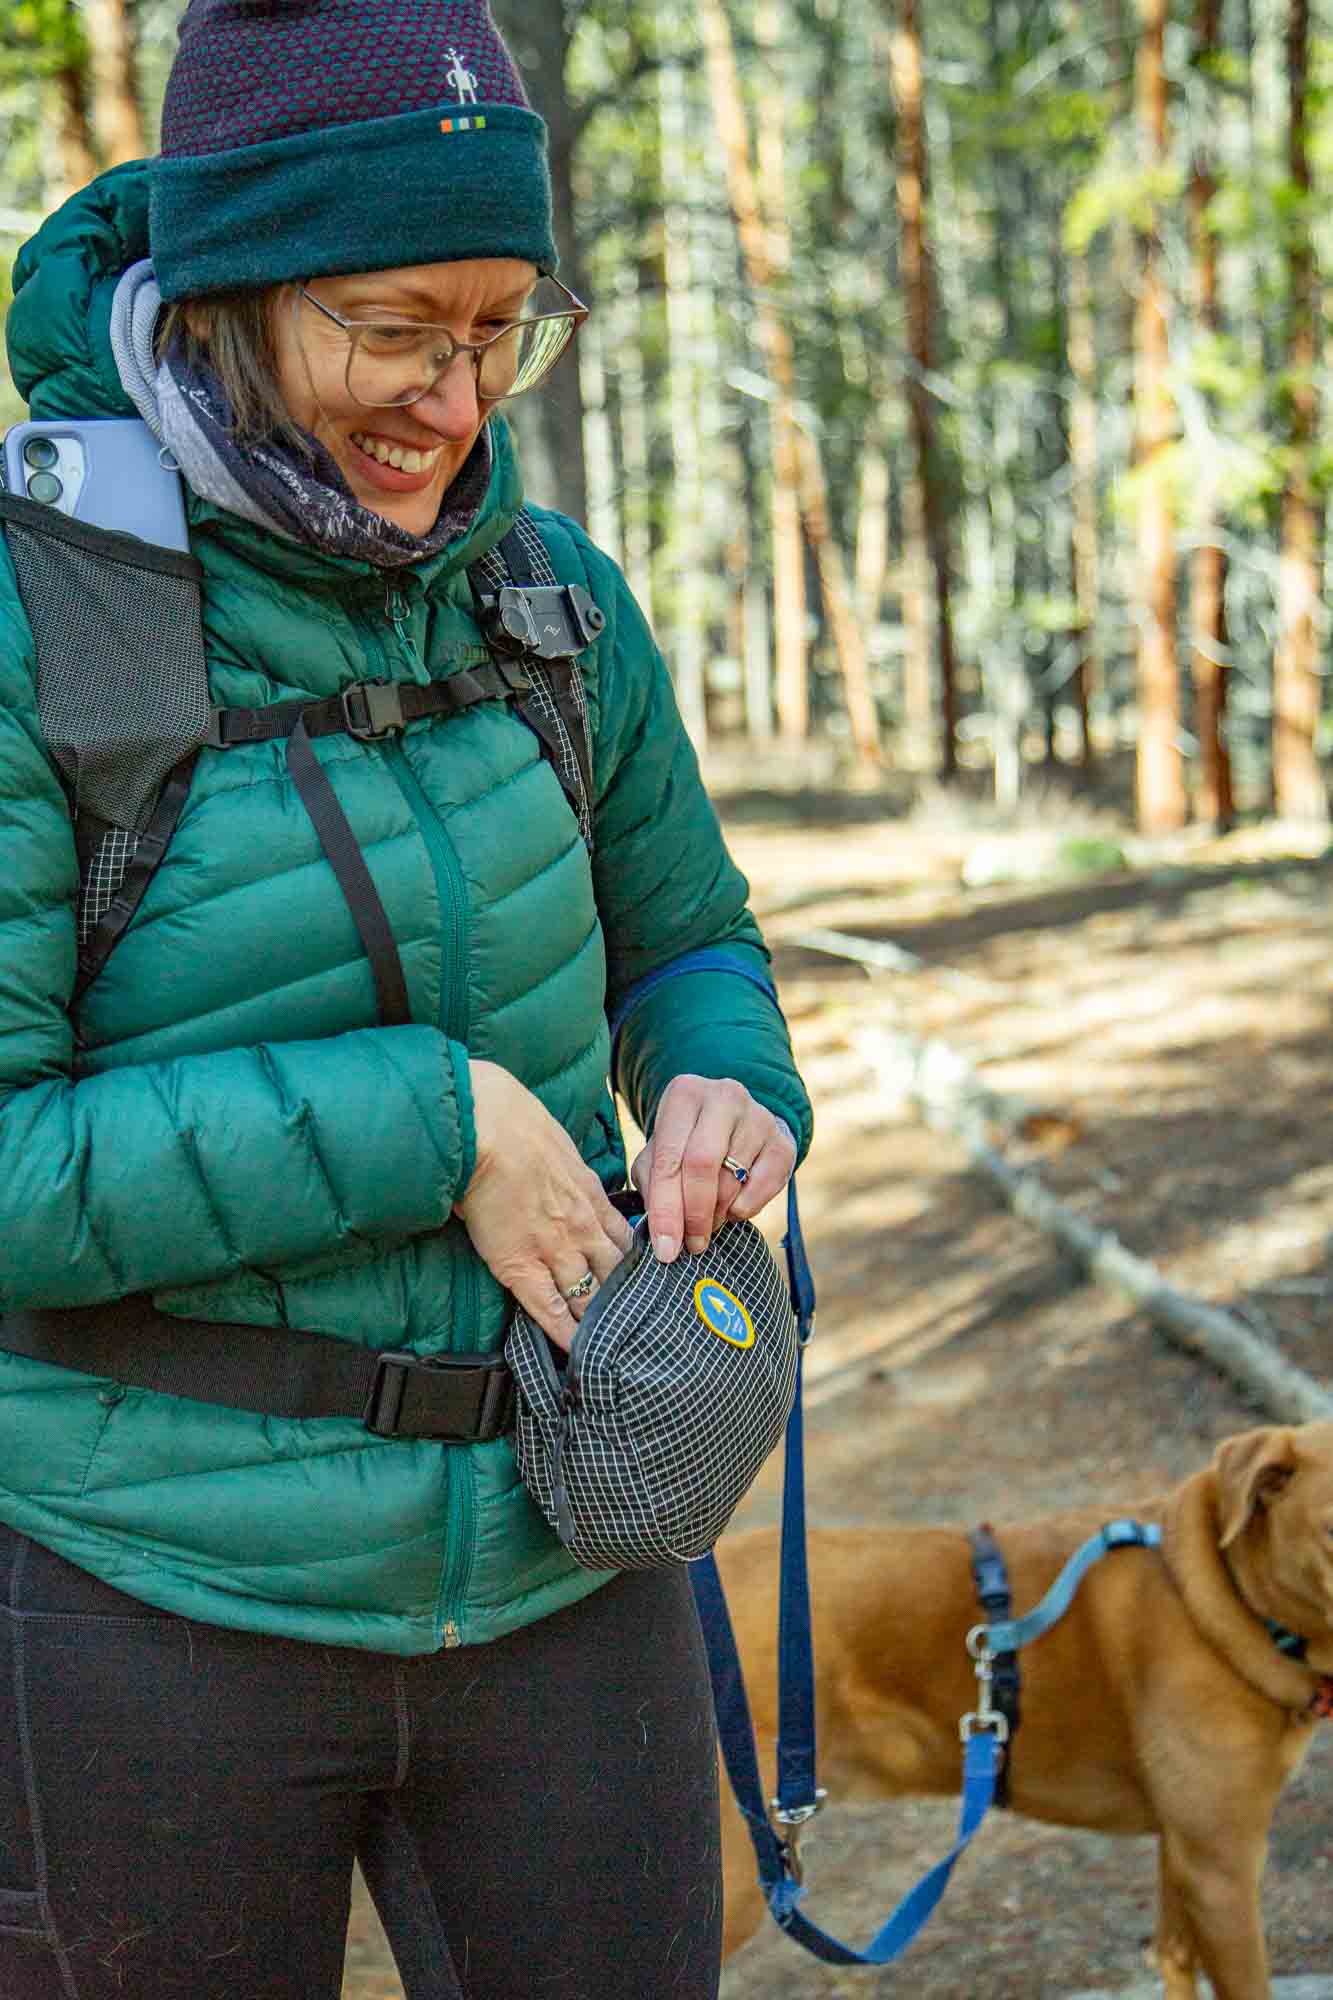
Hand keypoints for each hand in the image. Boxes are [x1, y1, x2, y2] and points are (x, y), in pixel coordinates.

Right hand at [456, 1060, 634, 1348]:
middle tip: (646, 1328)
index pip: (625, 1240)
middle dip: (632, 1301)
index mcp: (591, 1195)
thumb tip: (560, 1180)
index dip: (639, 1266)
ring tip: (616, 1349)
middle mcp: (582, 1227)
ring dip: (603, 1323)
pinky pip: (550, 1310)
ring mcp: (555, 1249)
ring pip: (590, 1296)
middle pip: (617, 1273)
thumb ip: (567, 1173)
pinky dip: (565, 1334)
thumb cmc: (512, 1122)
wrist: (484, 1127)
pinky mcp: (520, 1266)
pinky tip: (578, 1353)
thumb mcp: (557, 1146)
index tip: (649, 1285)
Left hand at [630, 1075, 795, 1263]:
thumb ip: (652, 1185)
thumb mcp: (660, 1154)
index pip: (668, 1157)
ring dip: (717, 1213)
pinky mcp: (783, 1141)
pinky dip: (745, 1209)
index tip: (664, 1248)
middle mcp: (723, 1096)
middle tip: (690, 1244)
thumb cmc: (687, 1143)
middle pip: (702, 1164)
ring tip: (707, 1222)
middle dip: (693, 1214)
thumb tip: (662, 1235)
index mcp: (684, 1093)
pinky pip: (763, 1187)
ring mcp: (757, 1116)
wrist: (736, 1125)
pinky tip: (732, 1208)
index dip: (665, 1209)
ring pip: (732, 1179)